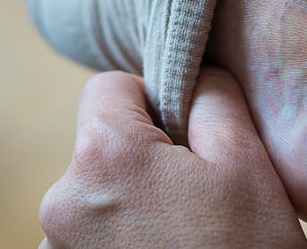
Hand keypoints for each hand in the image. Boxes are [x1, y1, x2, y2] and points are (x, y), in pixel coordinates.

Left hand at [38, 67, 306, 247]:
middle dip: (144, 154)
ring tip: (181, 233)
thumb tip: (193, 73)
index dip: (152, 97)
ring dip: (131, 199)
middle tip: (195, 191)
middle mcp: (60, 203)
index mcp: (103, 158)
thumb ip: (212, 98)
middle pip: (101, 143)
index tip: (183, 132)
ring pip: (98, 192)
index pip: (108, 86)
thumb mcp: (246, 161)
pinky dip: (120, 236)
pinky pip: (90, 234)